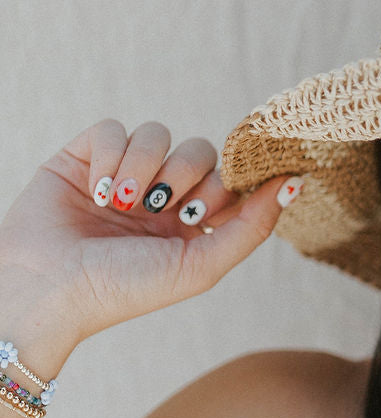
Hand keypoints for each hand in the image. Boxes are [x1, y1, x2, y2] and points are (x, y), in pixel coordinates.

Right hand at [0, 119, 301, 343]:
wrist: (49, 289)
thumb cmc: (124, 289)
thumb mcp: (201, 266)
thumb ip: (252, 226)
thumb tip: (294, 183)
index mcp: (192, 222)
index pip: (229, 177)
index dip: (225, 183)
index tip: (204, 209)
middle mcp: (160, 195)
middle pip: (199, 150)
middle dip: (184, 176)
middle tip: (161, 209)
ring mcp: (122, 173)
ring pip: (157, 134)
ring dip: (144, 167)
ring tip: (120, 204)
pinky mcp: (83, 156)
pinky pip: (111, 127)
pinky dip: (108, 156)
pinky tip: (96, 191)